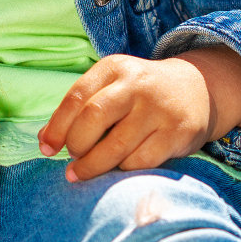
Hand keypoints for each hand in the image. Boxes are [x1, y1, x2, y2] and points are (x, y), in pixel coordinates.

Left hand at [37, 46, 240, 182]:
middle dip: (76, 146)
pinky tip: (118, 169)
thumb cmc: (140, 95)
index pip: (76, 98)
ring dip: (94, 166)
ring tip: (84, 173)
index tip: (46, 149)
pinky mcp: (176, 133)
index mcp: (114, 68)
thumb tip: (44, 140)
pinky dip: (122, 170)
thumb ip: (79, 109)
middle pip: (93, 119)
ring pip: (115, 146)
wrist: (196, 89)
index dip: (56, 127)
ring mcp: (159, 109)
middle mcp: (137, 84)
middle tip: (72, 161)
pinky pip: (140, 161)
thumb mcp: (110, 87)